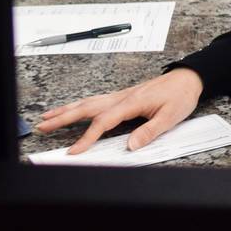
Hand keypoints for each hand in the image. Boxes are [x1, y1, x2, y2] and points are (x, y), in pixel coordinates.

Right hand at [35, 68, 203, 154]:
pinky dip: (80, 105)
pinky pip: (96, 100)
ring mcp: (121, 95)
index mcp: (132, 102)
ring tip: (48, 116)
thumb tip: (130, 146)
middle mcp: (122, 97)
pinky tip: (73, 109)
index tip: (74, 151)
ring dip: (67, 110)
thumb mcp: (170, 117)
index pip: (104, 122)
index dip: (87, 138)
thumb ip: (149, 131)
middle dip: (63, 117)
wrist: (188, 79)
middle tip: (43, 125)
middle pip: (87, 108)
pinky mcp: (123, 96)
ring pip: (89, 102)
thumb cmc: (180, 96)